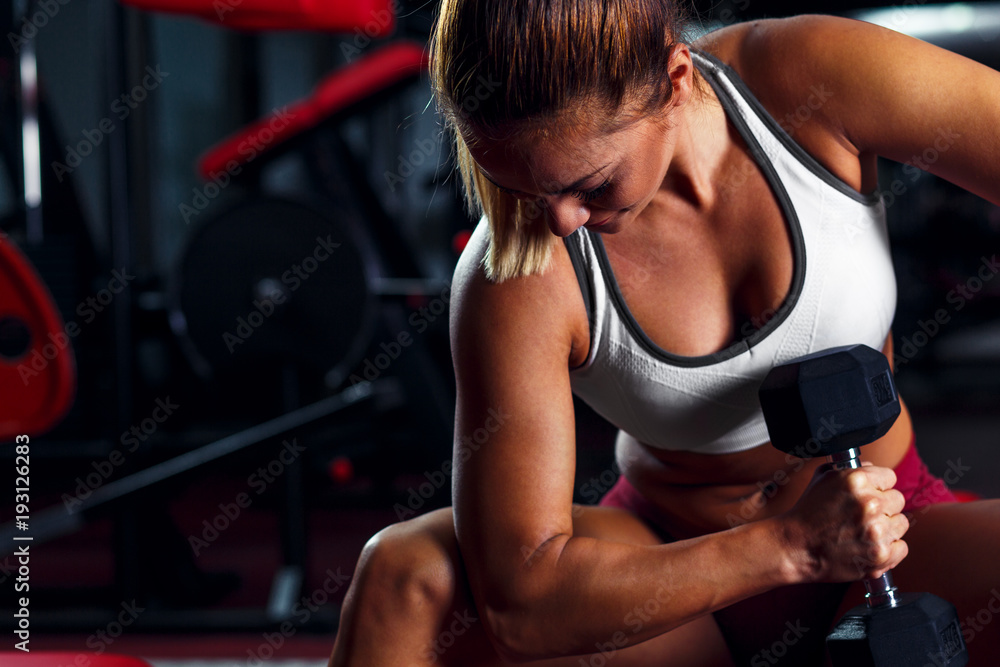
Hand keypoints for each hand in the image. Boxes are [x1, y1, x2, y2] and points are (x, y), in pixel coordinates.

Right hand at [778, 462, 908, 583]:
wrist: (796, 546)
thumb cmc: (808, 512)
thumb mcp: (823, 478)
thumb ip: (852, 468)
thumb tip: (873, 469)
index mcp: (856, 480)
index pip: (889, 477)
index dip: (878, 485)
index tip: (870, 494)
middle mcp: (869, 503)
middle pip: (898, 500)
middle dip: (883, 506)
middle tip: (863, 515)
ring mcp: (877, 531)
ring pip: (901, 523)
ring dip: (887, 527)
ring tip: (863, 531)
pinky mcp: (881, 555)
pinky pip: (902, 547)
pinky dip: (889, 548)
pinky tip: (869, 545)